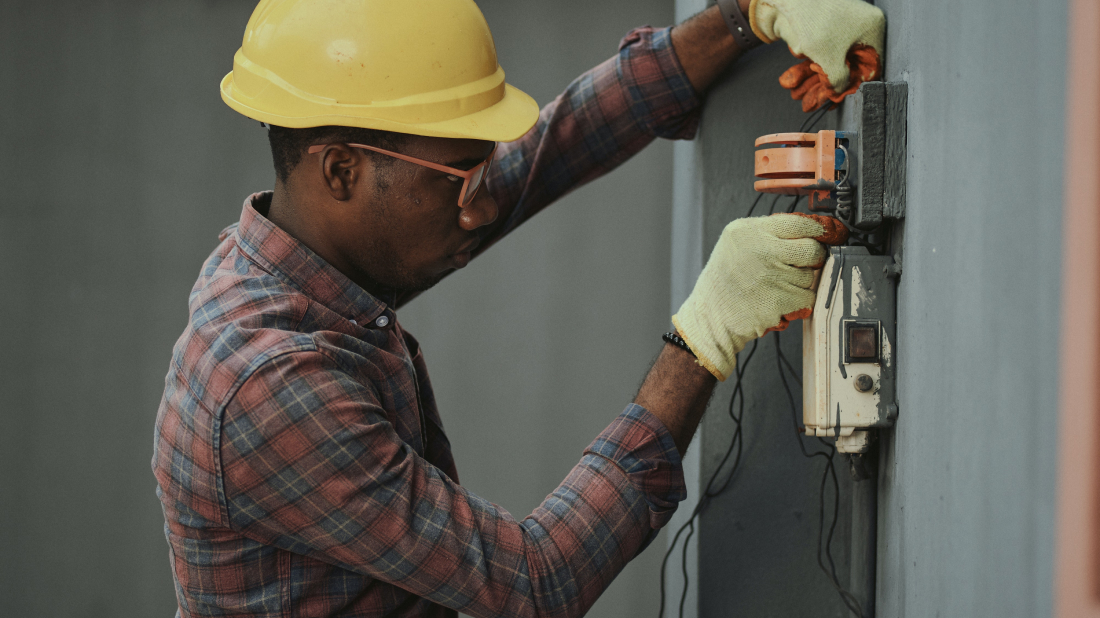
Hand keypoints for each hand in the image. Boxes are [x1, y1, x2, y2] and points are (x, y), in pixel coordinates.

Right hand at [672, 213, 847, 380]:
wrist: (711, 316)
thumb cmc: (724, 281)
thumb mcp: (736, 242)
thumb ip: (769, 232)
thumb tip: (811, 229)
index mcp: (749, 231)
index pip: (800, 222)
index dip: (820, 229)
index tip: (829, 234)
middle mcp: (762, 250)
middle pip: (812, 249)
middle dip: (812, 259)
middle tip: (799, 265)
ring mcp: (772, 276)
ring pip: (811, 276)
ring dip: (801, 283)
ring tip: (777, 286)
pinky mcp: (780, 300)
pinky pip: (808, 297)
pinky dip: (799, 301)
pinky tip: (779, 300)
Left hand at [750, 0, 884, 105]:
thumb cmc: (814, 24)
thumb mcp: (830, 60)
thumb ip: (839, 81)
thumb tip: (839, 92)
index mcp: (873, 28)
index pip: (872, 65)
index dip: (855, 84)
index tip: (839, 97)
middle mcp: (862, 23)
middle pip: (849, 62)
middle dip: (828, 83)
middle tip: (814, 100)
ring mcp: (843, 22)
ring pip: (831, 58)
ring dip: (815, 78)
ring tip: (799, 95)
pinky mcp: (825, 24)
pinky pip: (821, 49)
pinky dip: (809, 64)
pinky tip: (794, 81)